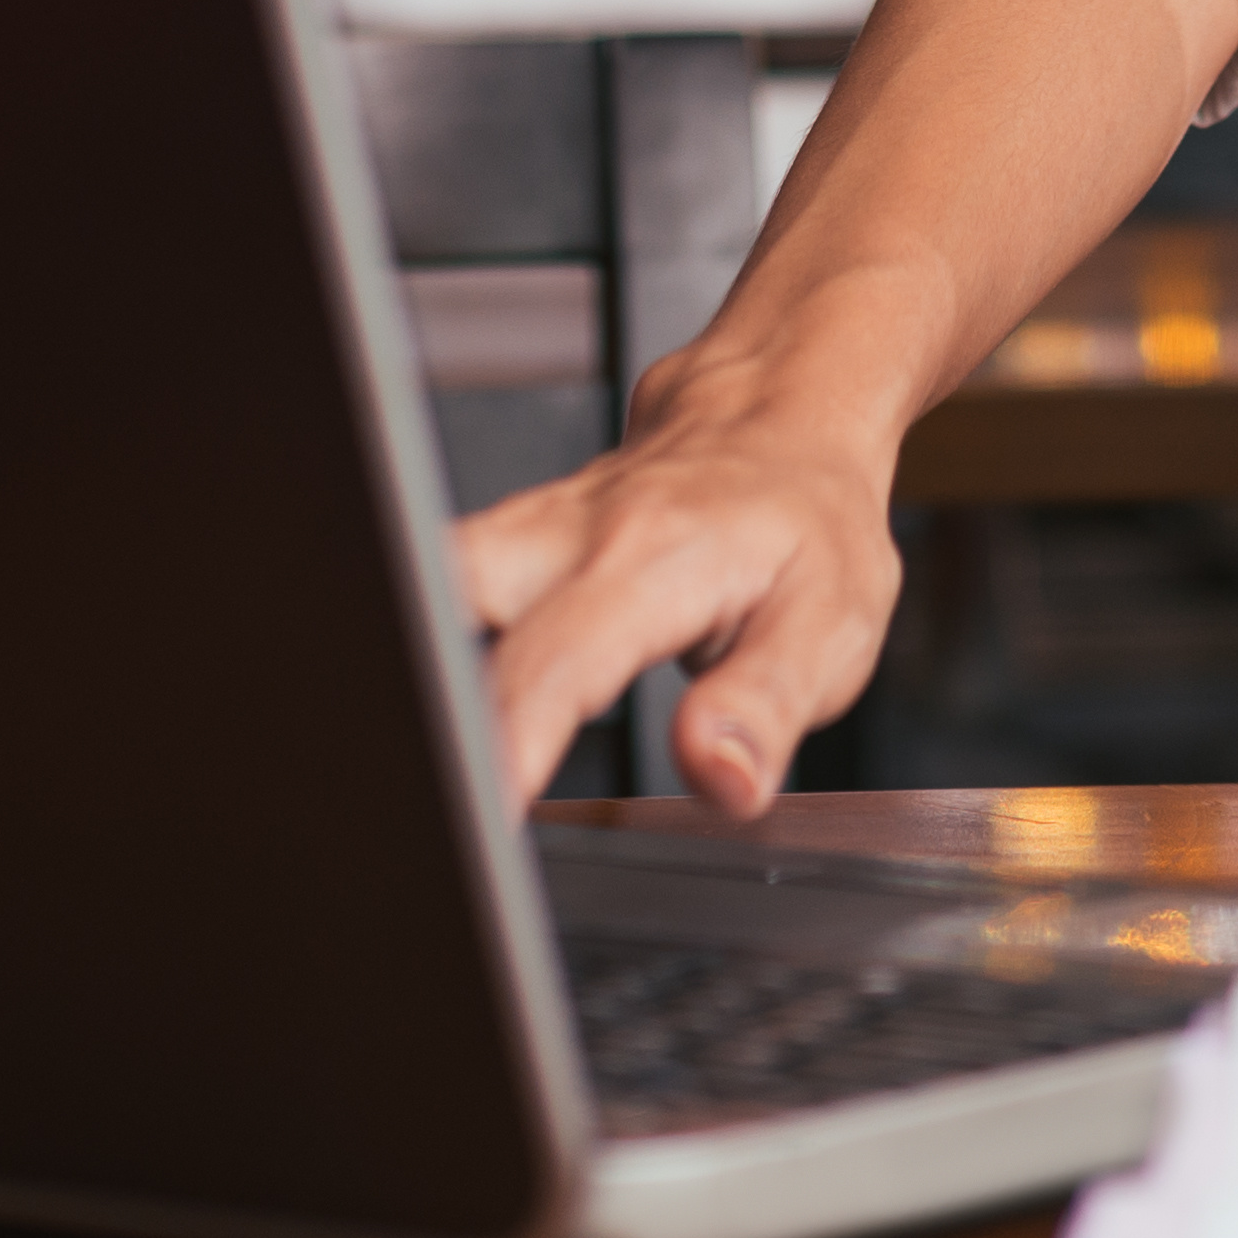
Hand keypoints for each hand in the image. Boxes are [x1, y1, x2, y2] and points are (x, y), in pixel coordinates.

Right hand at [448, 374, 903, 815]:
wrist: (782, 415)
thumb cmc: (809, 522)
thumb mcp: (831, 621)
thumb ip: (767, 704)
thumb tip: (720, 775)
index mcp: (648, 561)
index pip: (552, 667)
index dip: (506, 750)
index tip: (481, 822)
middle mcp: (567, 538)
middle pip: (443, 605)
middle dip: (415, 703)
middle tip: (419, 808)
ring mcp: (527, 533)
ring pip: (421, 585)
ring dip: (406, 672)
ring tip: (406, 778)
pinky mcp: (506, 541)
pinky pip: (434, 587)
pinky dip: (418, 649)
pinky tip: (415, 720)